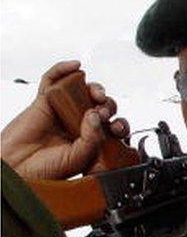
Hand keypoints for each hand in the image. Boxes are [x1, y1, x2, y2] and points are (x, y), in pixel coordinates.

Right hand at [1, 60, 129, 179]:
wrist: (18, 168)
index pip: (112, 125)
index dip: (119, 123)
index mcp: (91, 139)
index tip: (116, 128)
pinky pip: (53, 79)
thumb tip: (95, 115)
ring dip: (94, 88)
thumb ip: (92, 139)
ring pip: (83, 90)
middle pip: (101, 105)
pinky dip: (63, 69)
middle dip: (108, 106)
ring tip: (96, 95)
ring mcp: (63, 110)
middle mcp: (79, 123)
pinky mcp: (44, 101)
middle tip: (103, 113)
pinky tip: (75, 66)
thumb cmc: (46, 169)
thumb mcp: (79, 158)